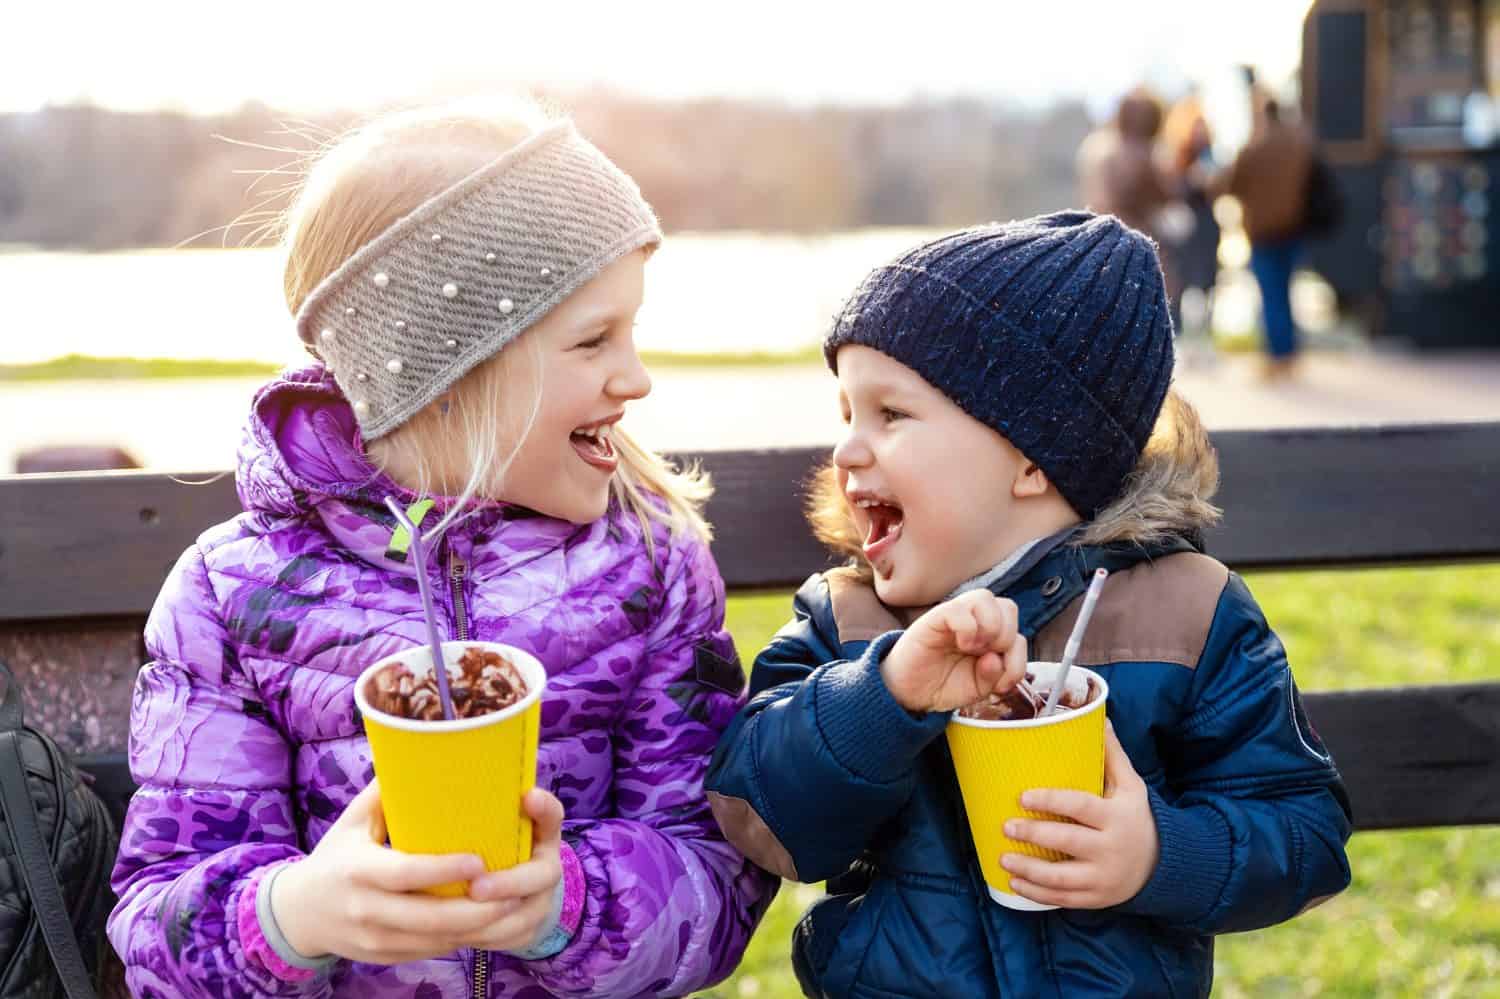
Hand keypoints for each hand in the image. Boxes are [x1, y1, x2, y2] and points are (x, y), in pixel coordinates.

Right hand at [273, 780, 517, 964]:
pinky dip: (458, 939)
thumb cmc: (336, 856)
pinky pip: (428, 951)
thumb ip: (386, 791)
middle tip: (514, 891)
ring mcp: (373, 939)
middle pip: (428, 916)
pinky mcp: (383, 956)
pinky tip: (485, 923)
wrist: (298, 912)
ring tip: (511, 907)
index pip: (406, 873)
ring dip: (475, 928)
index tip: (480, 859)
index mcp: (357, 870)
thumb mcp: (353, 821)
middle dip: (476, 908)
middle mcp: (365, 909)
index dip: (445, 869)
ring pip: (433, 940)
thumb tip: (420, 748)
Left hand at [463, 788, 566, 952]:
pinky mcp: (527, 933)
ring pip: (521, 918)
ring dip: (489, 920)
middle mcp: (549, 869)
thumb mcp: (494, 820)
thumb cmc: (496, 846)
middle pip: (538, 877)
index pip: (552, 816)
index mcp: (543, 834)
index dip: (544, 809)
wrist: (519, 892)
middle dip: (507, 884)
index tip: (528, 797)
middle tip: (475, 888)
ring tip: (453, 918)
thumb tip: (464, 775)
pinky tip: (452, 935)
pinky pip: (505, 940)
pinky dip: (481, 939)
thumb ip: (486, 801)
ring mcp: (541, 904)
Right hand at [881, 590, 1026, 712]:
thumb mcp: (978, 688)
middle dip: (1006, 638)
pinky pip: (957, 609)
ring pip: (985, 598)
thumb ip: (995, 676)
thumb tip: (995, 658)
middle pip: (1008, 606)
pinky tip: (961, 645)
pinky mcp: (934, 618)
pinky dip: (967, 628)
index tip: (1001, 685)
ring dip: (989, 627)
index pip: (1018, 633)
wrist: (910, 693)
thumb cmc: (944, 684)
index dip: (1017, 660)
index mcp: (991, 637)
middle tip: (987, 658)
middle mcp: (976, 621)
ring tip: (974, 649)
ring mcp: (955, 616)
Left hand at [999, 724, 1158, 908]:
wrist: (1162, 865)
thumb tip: (1100, 718)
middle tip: (1006, 826)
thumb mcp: (1131, 786)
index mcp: (1116, 817)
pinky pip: (1063, 899)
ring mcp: (1103, 877)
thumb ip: (1112, 756)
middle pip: (1067, 842)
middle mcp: (1110, 849)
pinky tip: (1015, 884)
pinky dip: (1037, 894)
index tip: (1023, 797)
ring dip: (1029, 871)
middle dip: (1033, 835)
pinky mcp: (1097, 898)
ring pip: (1061, 878)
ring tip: (1003, 859)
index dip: (1050, 802)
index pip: (1080, 807)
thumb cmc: (1137, 818)